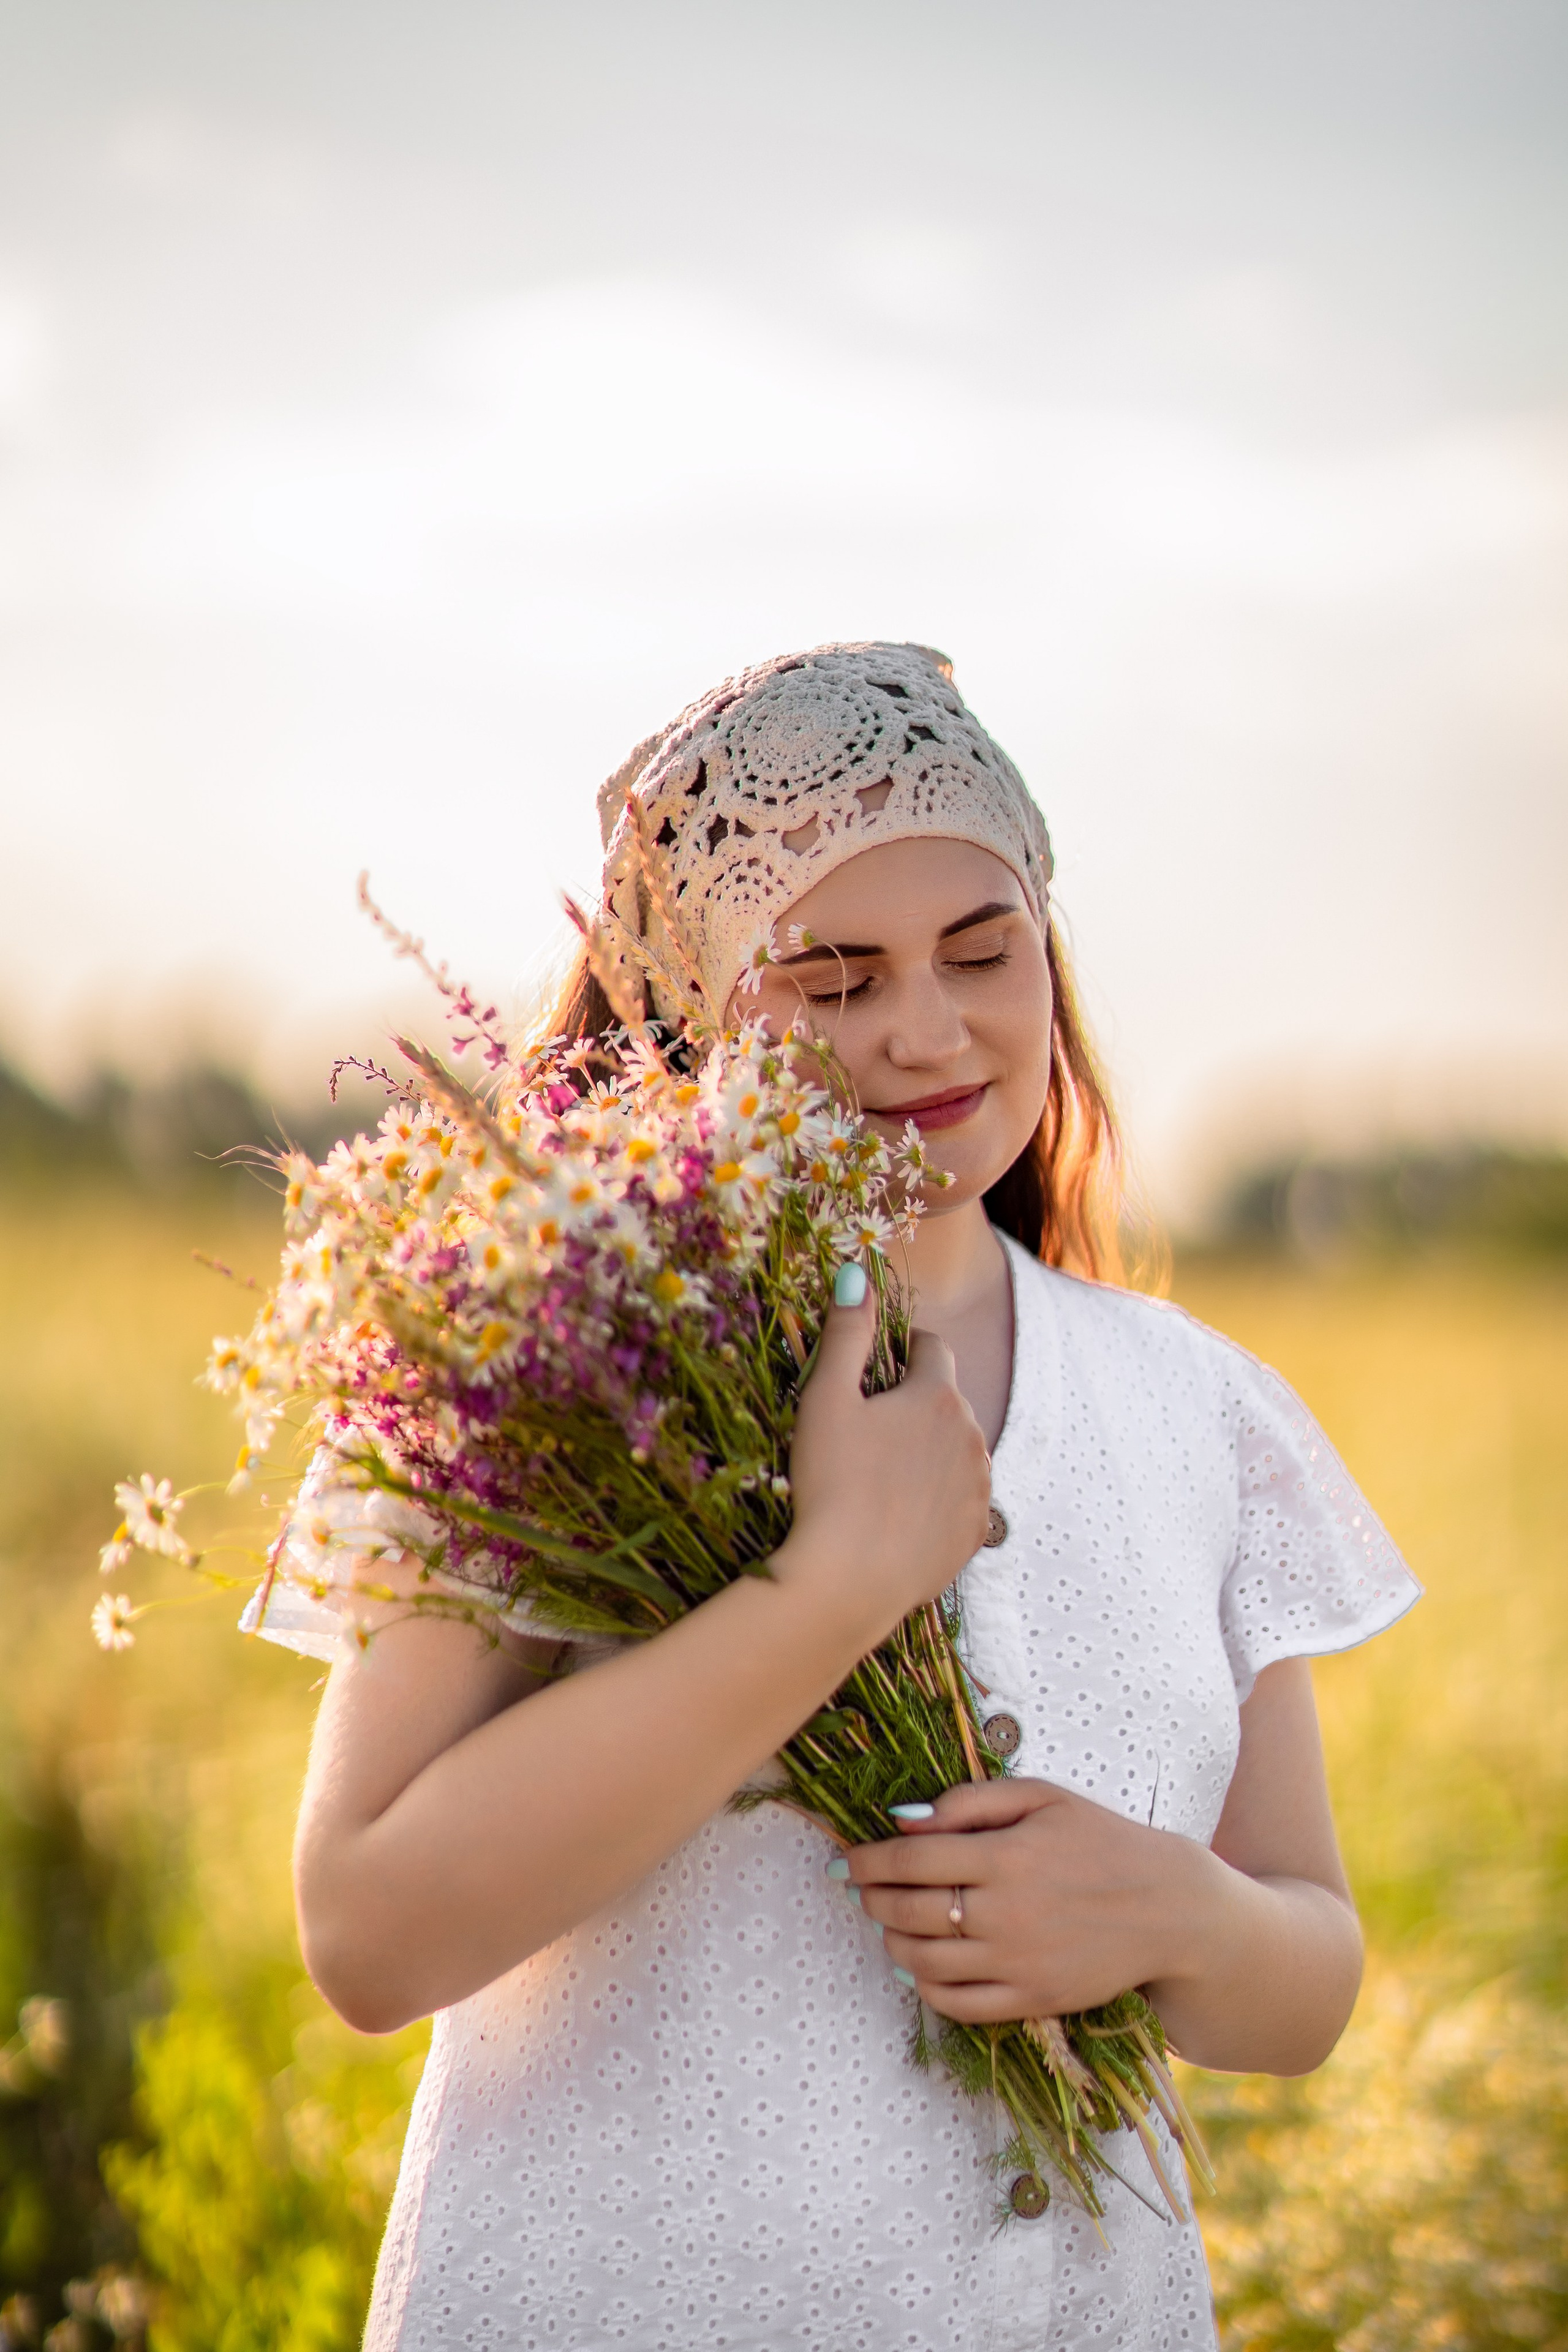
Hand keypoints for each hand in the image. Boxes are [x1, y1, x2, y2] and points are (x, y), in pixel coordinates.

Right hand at [776, 1281, 991, 1647]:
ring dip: (930, 1453)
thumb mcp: (825, 1399)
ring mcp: (980, 1487)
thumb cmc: (830, 1483)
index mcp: (938, 1395)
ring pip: (957, 1451)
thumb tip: (856, 1273)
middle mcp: (973, 1436)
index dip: (902, 1352)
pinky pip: (961, 1500)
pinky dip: (937, 1499)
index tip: (876, 1373)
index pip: (931, 1349)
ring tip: (882, 1479)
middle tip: (867, 1434)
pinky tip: (899, 1515)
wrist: (849, 1579)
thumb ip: (846, 1333)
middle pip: (946, 1402)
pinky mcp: (976, 1533)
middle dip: (915, 1407)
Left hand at [839, 1778, 1207, 2023]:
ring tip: (887, 1923)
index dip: (868, 1859)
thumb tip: (904, 1819)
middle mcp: (1006, 1913)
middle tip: (859, 1888)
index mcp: (1007, 1855)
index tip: (849, 1858)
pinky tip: (919, 1964)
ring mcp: (1017, 1962)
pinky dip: (925, 1984)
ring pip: (922, 1961)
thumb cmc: (1101, 1840)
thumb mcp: (1042, 1797)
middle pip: (907, 1910)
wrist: (1168, 1907)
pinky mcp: (1032, 2000)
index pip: (911, 1858)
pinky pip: (957, 2003)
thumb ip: (971, 1801)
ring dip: (890, 1941)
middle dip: (871, 1898)